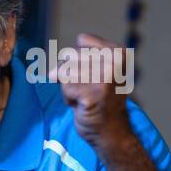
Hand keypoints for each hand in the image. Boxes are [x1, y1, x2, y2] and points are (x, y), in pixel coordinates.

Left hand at [48, 33, 133, 148]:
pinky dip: (68, 97)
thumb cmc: (99, 99)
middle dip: (71, 74)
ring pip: (65, 71)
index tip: (91, 74)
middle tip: (88, 88)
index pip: (82, 40)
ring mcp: (105, 78)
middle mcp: (115, 61)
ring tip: (85, 96)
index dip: (78, 58)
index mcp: (118, 52)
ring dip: (69, 87)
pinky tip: (82, 104)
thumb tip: (52, 72)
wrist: (110, 130)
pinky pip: (64, 87)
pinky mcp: (91, 94)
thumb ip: (75, 59)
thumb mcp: (94, 70)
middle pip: (70, 55)